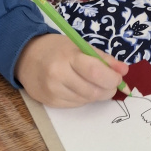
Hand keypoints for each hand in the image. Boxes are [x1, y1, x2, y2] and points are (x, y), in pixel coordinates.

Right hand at [14, 33, 128, 107]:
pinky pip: (75, 104)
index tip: (118, 77)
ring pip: (86, 100)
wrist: (26, 56)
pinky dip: (83, 98)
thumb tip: (124, 71)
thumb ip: (104, 58)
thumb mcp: (81, 46)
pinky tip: (79, 88)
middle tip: (110, 83)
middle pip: (93, 90)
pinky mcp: (49, 102)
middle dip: (108, 89)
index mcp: (68, 57)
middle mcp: (58, 76)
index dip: (112, 78)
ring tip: (93, 83)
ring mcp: (52, 91)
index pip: (95, 71)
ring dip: (96, 94)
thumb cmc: (57, 48)